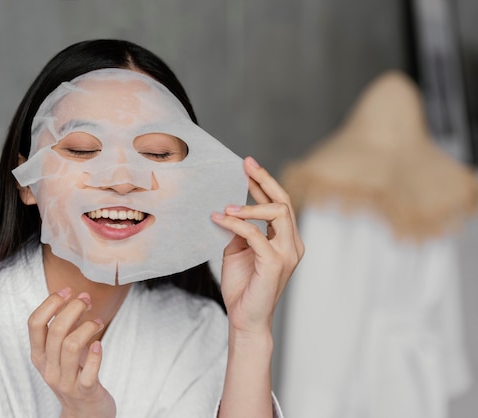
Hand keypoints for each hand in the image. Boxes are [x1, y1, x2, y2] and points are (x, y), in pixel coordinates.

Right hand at [28, 288, 115, 417]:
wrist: (84, 412)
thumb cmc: (75, 373)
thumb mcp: (62, 352)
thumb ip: (66, 328)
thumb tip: (78, 297)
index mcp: (38, 355)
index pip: (34, 323)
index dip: (50, 303)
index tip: (67, 291)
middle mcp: (48, 368)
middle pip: (56, 331)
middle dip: (74, 308)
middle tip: (87, 300)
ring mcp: (65, 381)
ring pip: (71, 346)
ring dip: (88, 327)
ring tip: (98, 322)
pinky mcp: (84, 392)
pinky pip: (89, 372)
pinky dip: (96, 354)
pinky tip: (100, 344)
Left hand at [212, 156, 304, 335]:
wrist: (245, 318)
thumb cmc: (243, 287)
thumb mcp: (238, 251)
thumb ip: (239, 231)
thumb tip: (228, 209)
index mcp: (286, 240)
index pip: (279, 204)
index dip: (265, 183)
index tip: (248, 166)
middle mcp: (292, 244)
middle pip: (284, 202)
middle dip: (265, 180)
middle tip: (246, 165)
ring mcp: (287, 253)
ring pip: (277, 212)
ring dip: (251, 204)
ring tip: (226, 205)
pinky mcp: (274, 263)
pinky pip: (255, 233)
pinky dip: (237, 223)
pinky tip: (220, 218)